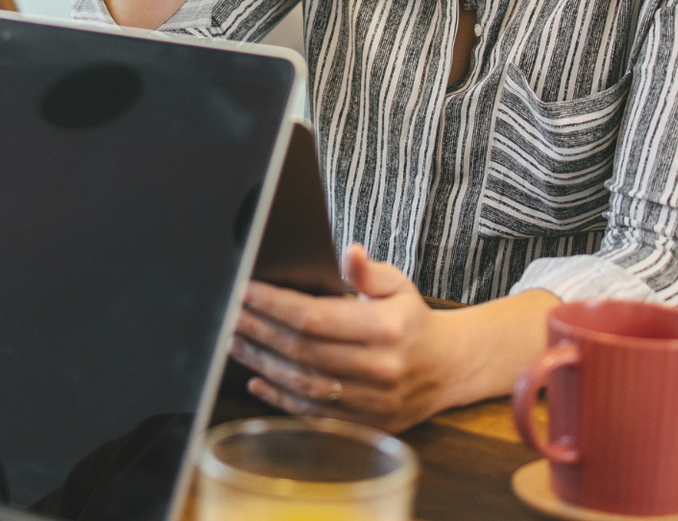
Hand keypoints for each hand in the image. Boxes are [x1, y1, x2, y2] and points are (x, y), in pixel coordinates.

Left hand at [230, 245, 457, 432]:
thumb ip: (367, 271)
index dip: (273, 304)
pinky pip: (312, 413)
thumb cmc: (413, 321)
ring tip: (236, 341)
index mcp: (387, 329)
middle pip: (302, 351)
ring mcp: (372, 403)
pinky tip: (257, 380)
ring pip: (303, 384)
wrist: (447, 368)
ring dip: (262, 363)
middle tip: (230, 314)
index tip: (244, 290)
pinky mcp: (365, 425)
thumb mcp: (398, 286)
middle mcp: (380, 369)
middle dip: (259, 330)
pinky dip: (279, 397)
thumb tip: (349, 252)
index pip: (315, 317)